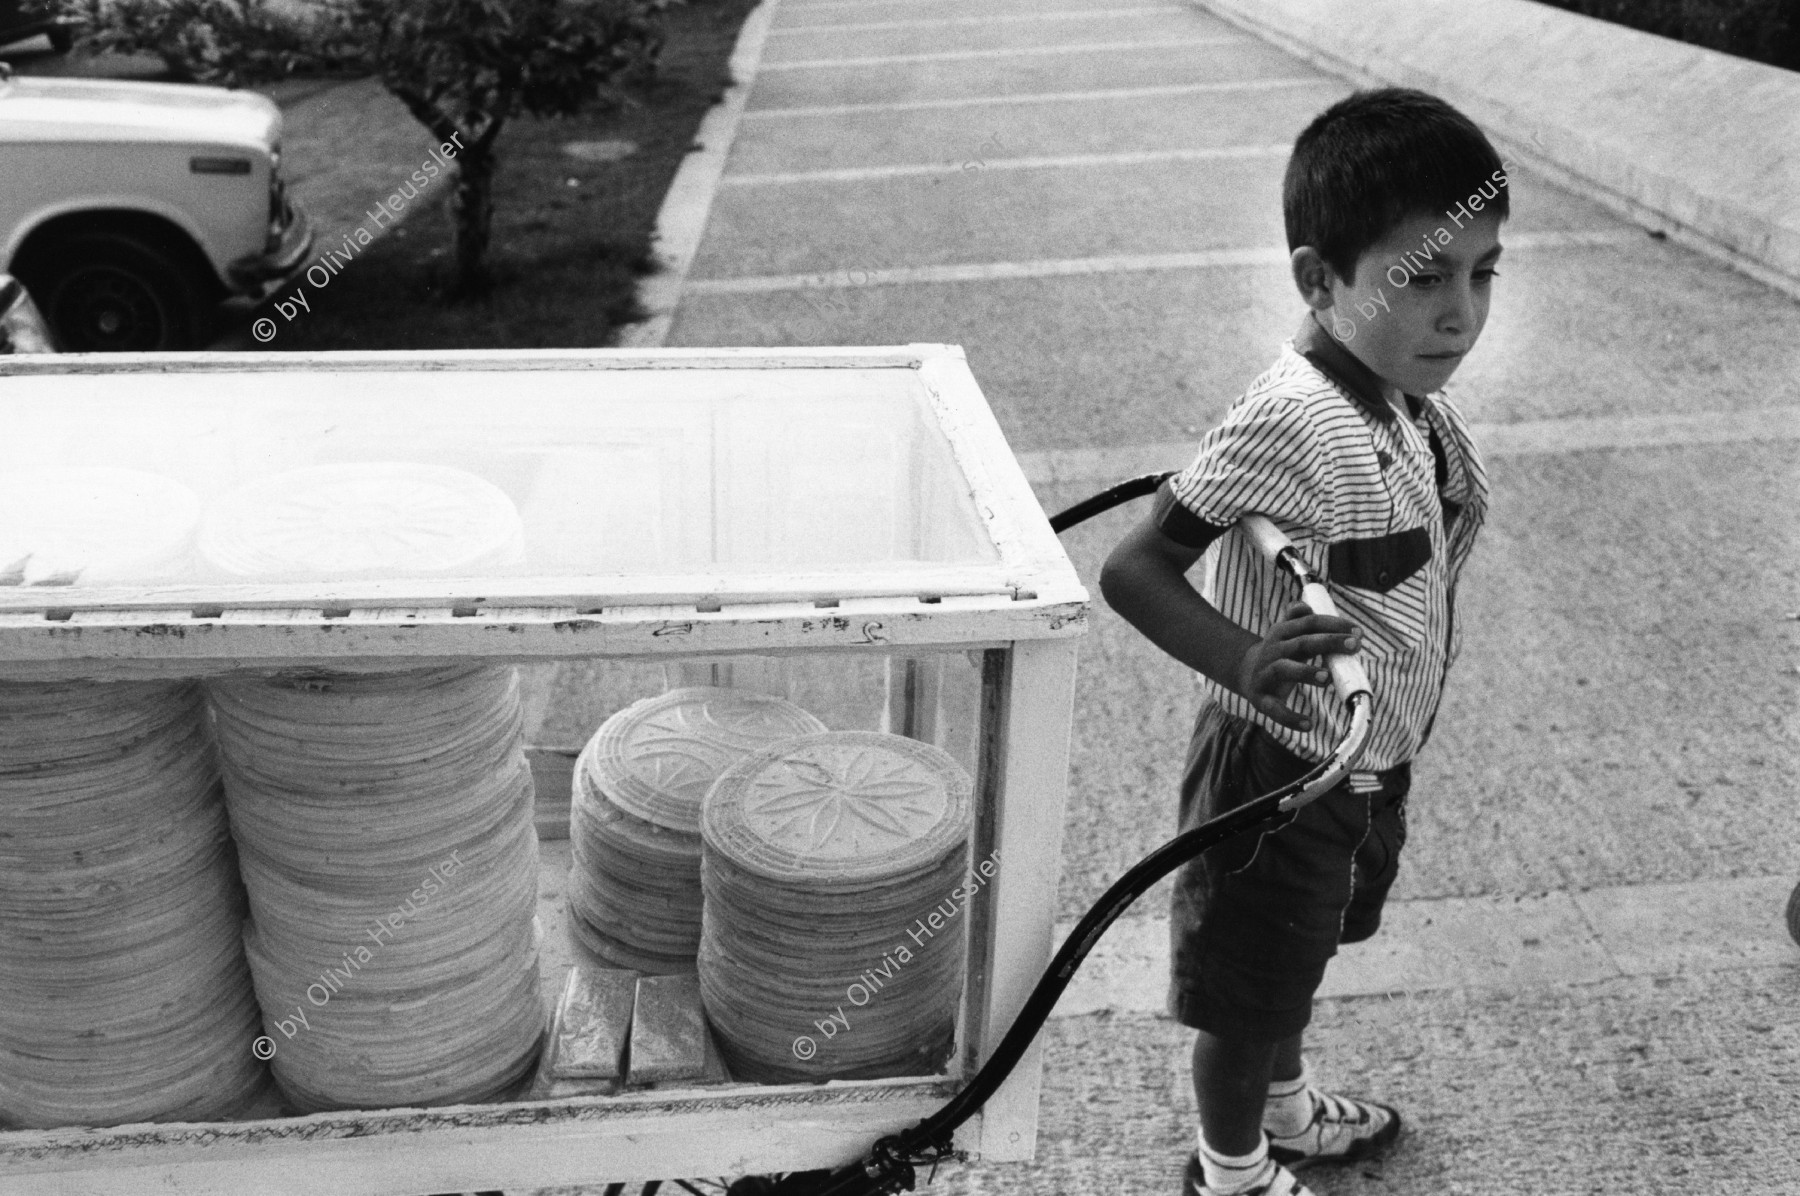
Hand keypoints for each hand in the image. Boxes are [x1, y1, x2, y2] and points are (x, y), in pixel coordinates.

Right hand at [1234, 602, 1360, 731]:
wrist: (1245, 673)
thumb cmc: (1278, 652)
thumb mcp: (1286, 633)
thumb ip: (1299, 620)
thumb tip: (1307, 605)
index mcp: (1282, 632)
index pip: (1309, 623)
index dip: (1334, 625)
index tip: (1358, 633)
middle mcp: (1273, 650)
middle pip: (1301, 643)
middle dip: (1329, 643)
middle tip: (1354, 647)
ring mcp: (1265, 674)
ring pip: (1285, 669)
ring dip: (1306, 673)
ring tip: (1327, 678)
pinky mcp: (1261, 698)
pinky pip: (1275, 708)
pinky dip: (1290, 718)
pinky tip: (1309, 725)